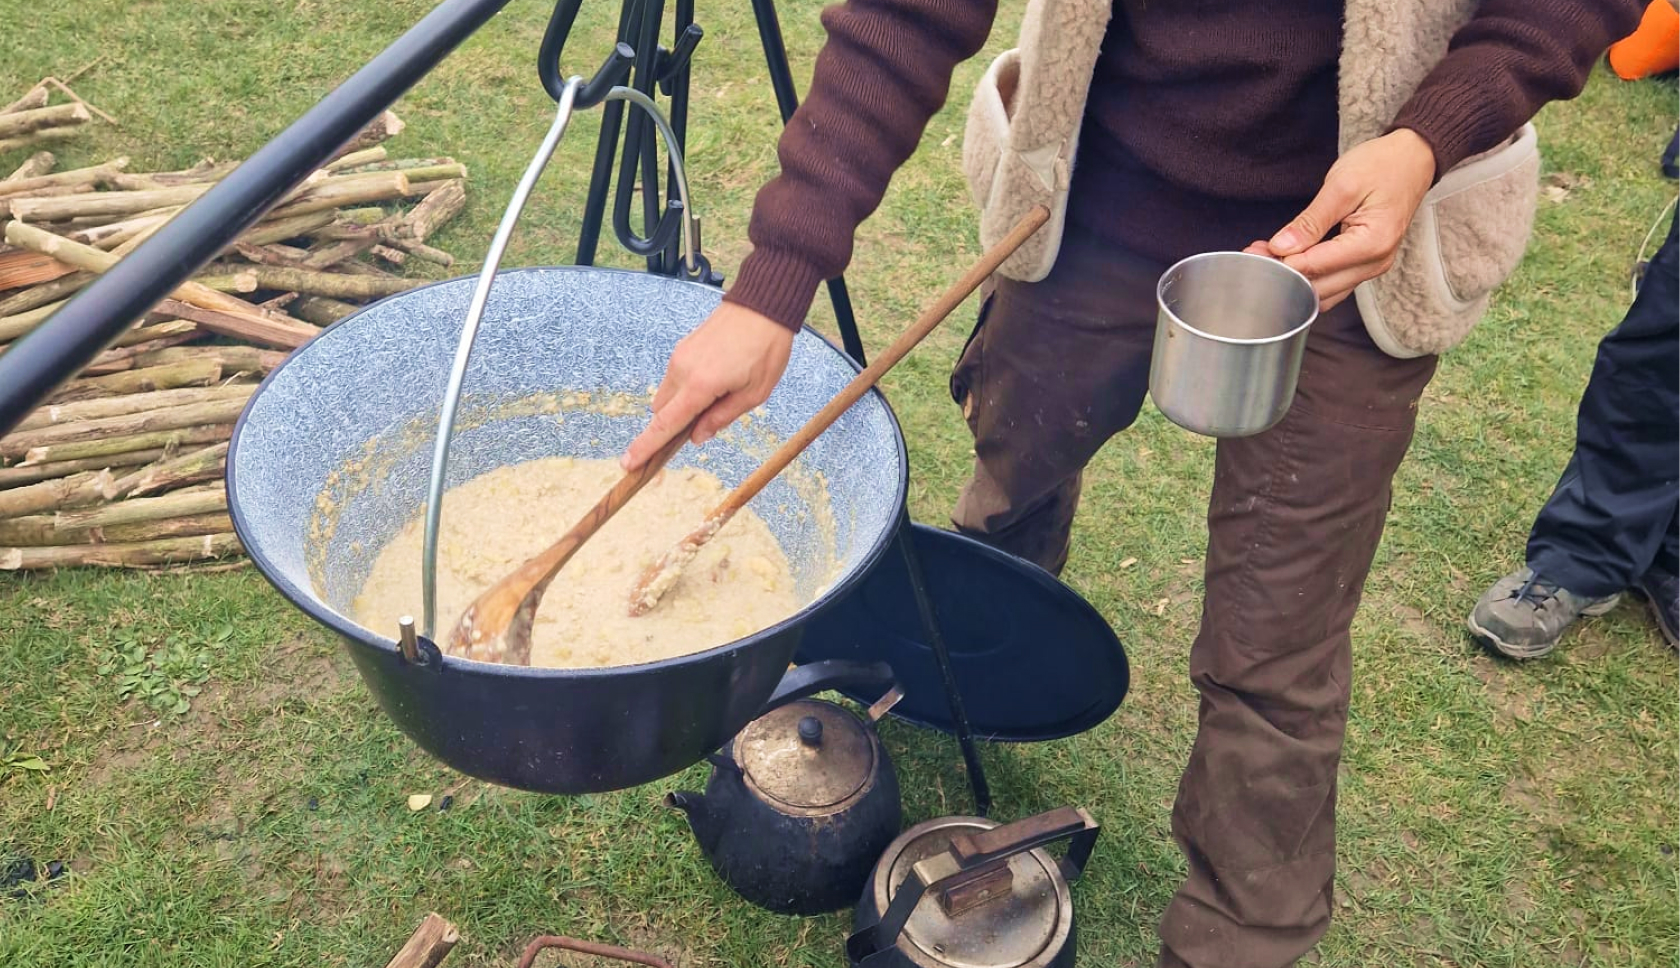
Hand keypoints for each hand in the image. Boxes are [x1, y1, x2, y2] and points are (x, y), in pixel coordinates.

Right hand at [620, 302, 794, 469]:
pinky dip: (685, 389)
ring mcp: (679, 357)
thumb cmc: (765, 350)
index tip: (627, 463)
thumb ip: (722, 417)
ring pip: (667, 395)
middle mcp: (682, 370)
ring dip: (682, 406)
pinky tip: (715, 380)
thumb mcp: (754, 393)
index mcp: (700, 385)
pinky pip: (675, 378)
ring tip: (721, 394)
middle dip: (674, 425)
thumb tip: (696, 437)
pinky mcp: (682, 348)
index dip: (646, 446)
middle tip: (704, 424)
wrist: (763, 306)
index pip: (665, 424)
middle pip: (661, 412)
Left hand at [1244, 128, 1437, 310]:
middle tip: (1254, 253)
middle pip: (1318, 288)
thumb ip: (1311, 221)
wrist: (1413, 159)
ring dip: (1293, 279)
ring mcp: (1372, 267)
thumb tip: (1281, 247)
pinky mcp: (1364, 265)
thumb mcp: (1342, 186)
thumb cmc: (1382, 165)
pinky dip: (1308, 275)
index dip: (1281, 263)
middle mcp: (1376, 263)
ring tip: (1267, 255)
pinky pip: (1332, 282)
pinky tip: (1287, 258)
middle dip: (1283, 275)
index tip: (1255, 252)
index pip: (1315, 268)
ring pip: (1324, 292)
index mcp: (1373, 243)